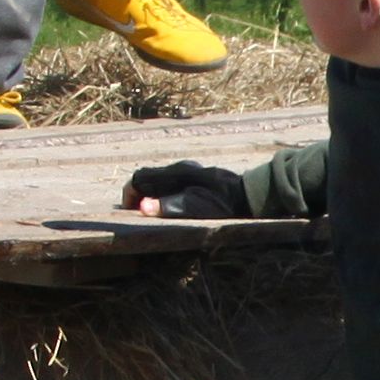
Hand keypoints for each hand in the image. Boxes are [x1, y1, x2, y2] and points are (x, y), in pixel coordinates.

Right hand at [121, 161, 251, 217]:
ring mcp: (188, 170)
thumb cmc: (224, 204)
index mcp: (176, 172)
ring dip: (149, 192)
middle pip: (147, 176)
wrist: (250, 195)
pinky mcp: (196, 175)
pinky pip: (170, 181)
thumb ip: (170, 207)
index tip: (129, 211)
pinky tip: (167, 204)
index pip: (140, 178)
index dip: (129, 194)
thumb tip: (143, 208)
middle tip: (135, 213)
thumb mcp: (196, 208)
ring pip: (158, 178)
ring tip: (148, 211)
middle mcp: (180, 167)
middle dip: (137, 193)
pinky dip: (161, 191)